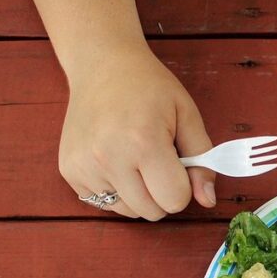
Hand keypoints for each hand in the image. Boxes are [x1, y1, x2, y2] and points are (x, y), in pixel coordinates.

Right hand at [58, 46, 215, 219]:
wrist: (102, 65)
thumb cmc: (149, 88)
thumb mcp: (187, 116)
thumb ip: (203, 161)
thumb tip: (208, 200)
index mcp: (143, 142)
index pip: (175, 200)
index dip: (183, 185)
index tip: (177, 163)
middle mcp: (108, 158)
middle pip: (152, 211)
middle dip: (163, 193)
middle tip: (158, 160)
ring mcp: (84, 166)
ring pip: (128, 211)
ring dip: (139, 195)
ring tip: (135, 159)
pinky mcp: (69, 171)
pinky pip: (103, 203)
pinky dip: (116, 190)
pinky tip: (116, 160)